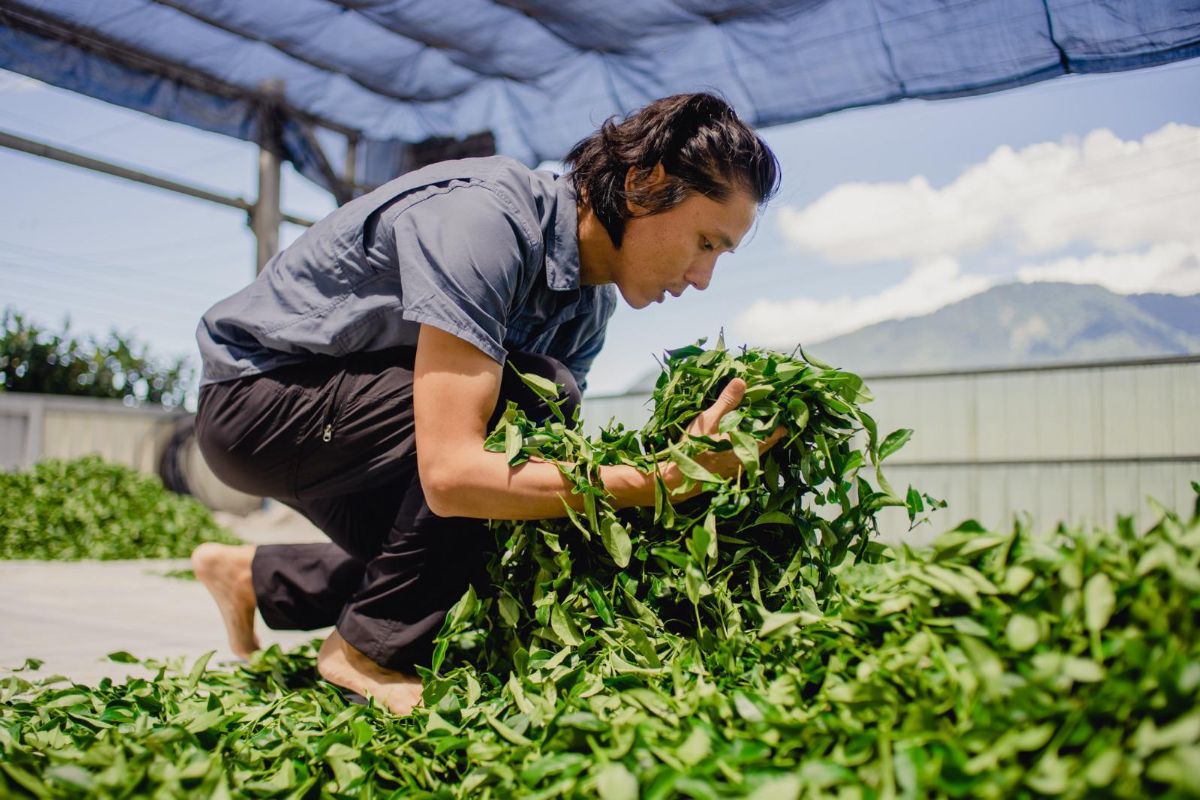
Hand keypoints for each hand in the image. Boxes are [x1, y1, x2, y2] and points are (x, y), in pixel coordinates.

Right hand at [663, 378, 784, 497]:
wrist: (677, 478)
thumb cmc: (694, 448)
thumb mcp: (710, 420)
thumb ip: (728, 402)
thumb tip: (742, 381)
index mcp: (749, 445)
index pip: (777, 432)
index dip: (779, 418)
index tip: (776, 405)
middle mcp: (749, 459)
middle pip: (769, 441)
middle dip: (767, 425)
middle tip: (762, 408)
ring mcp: (741, 468)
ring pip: (756, 450)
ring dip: (754, 436)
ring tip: (748, 420)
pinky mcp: (731, 473)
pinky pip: (745, 457)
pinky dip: (744, 446)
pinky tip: (734, 437)